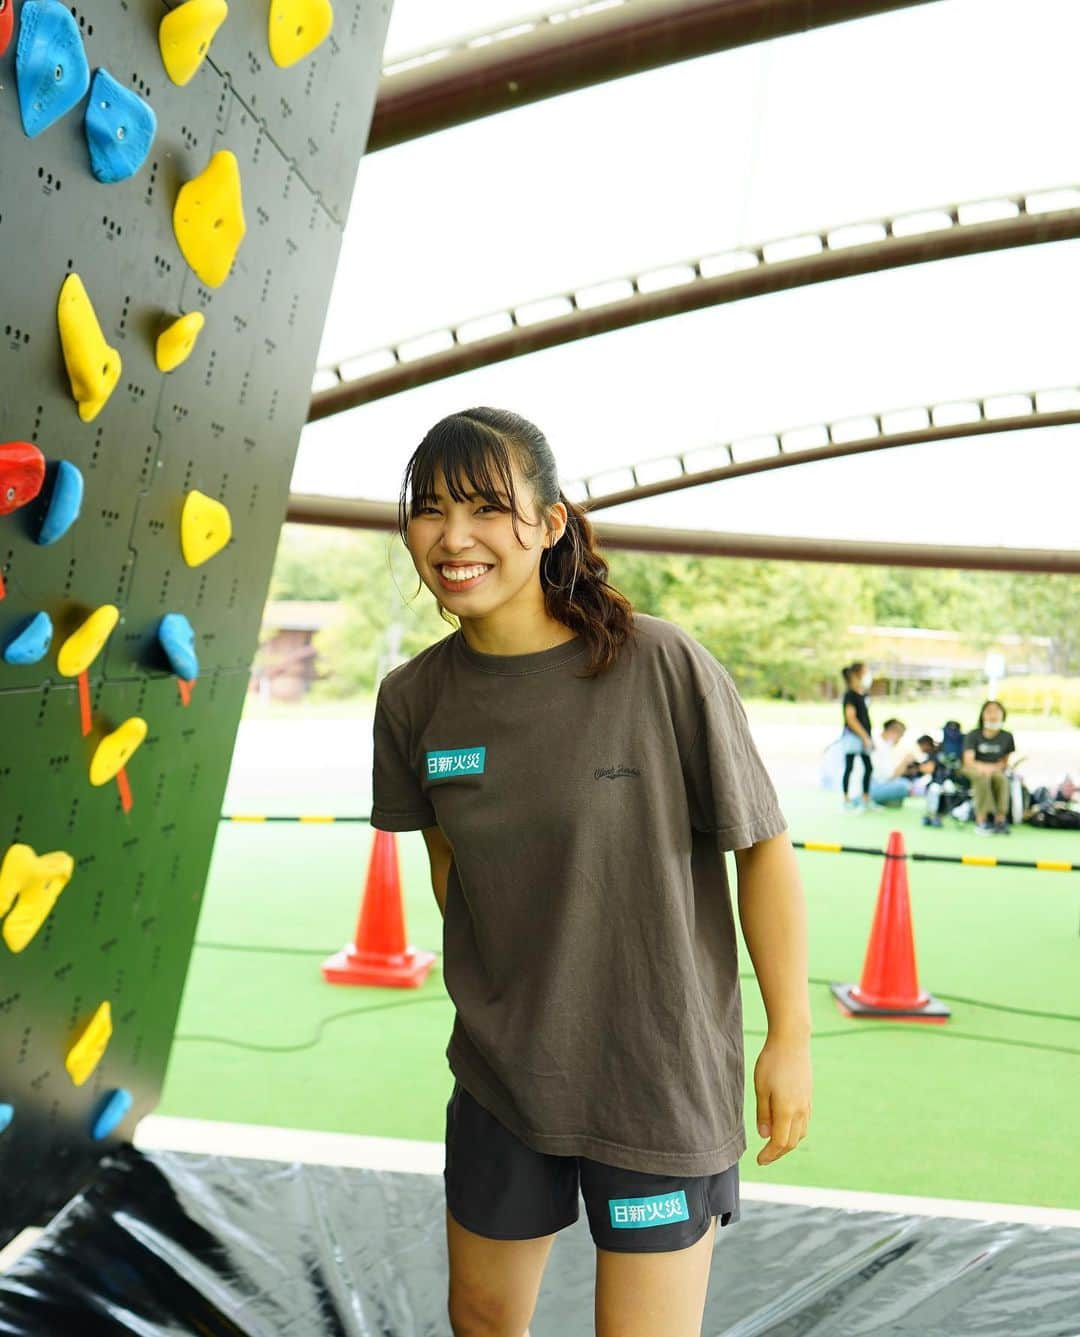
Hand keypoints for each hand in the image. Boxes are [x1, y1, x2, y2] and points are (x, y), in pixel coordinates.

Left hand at [753, 1035, 811, 1165]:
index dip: (769, 1155)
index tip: (758, 1160)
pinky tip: (785, 1128)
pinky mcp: (808, 1097)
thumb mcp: (761, 1088)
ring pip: (800, 1134)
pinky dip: (794, 1132)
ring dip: (787, 1144)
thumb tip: (764, 1136)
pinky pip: (804, 1123)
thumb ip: (763, 1113)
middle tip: (764, 1157)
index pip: (779, 1143)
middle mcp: (800, 1111)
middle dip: (778, 1153)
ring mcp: (806, 1104)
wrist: (792, 1041)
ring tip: (773, 1145)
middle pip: (791, 1142)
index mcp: (787, 1110)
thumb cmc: (772, 1062)